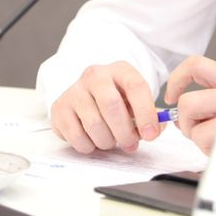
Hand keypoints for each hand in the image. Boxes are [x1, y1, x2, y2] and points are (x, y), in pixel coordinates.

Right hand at [49, 62, 163, 153]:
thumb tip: (155, 130)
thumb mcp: (135, 102)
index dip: (146, 113)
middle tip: (130, 144)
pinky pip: (76, 136)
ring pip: (94, 124)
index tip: (150, 134)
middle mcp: (95, 75)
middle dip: (124, 132)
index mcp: (119, 70)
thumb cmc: (116, 101)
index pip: (136, 87)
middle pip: (111, 106)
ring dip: (107, 141)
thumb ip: (150, 116)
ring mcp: (74, 90)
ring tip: (110, 140)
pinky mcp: (59, 108)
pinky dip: (89, 146)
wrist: (86, 96)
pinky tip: (93, 140)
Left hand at [164, 56, 215, 157]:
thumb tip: (181, 115)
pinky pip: (206, 143)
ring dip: (200, 140)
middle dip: (185, 122)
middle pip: (187, 101)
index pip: (196, 64)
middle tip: (197, 130)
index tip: (172, 96)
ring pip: (193, 126)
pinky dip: (211, 151)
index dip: (177, 79)